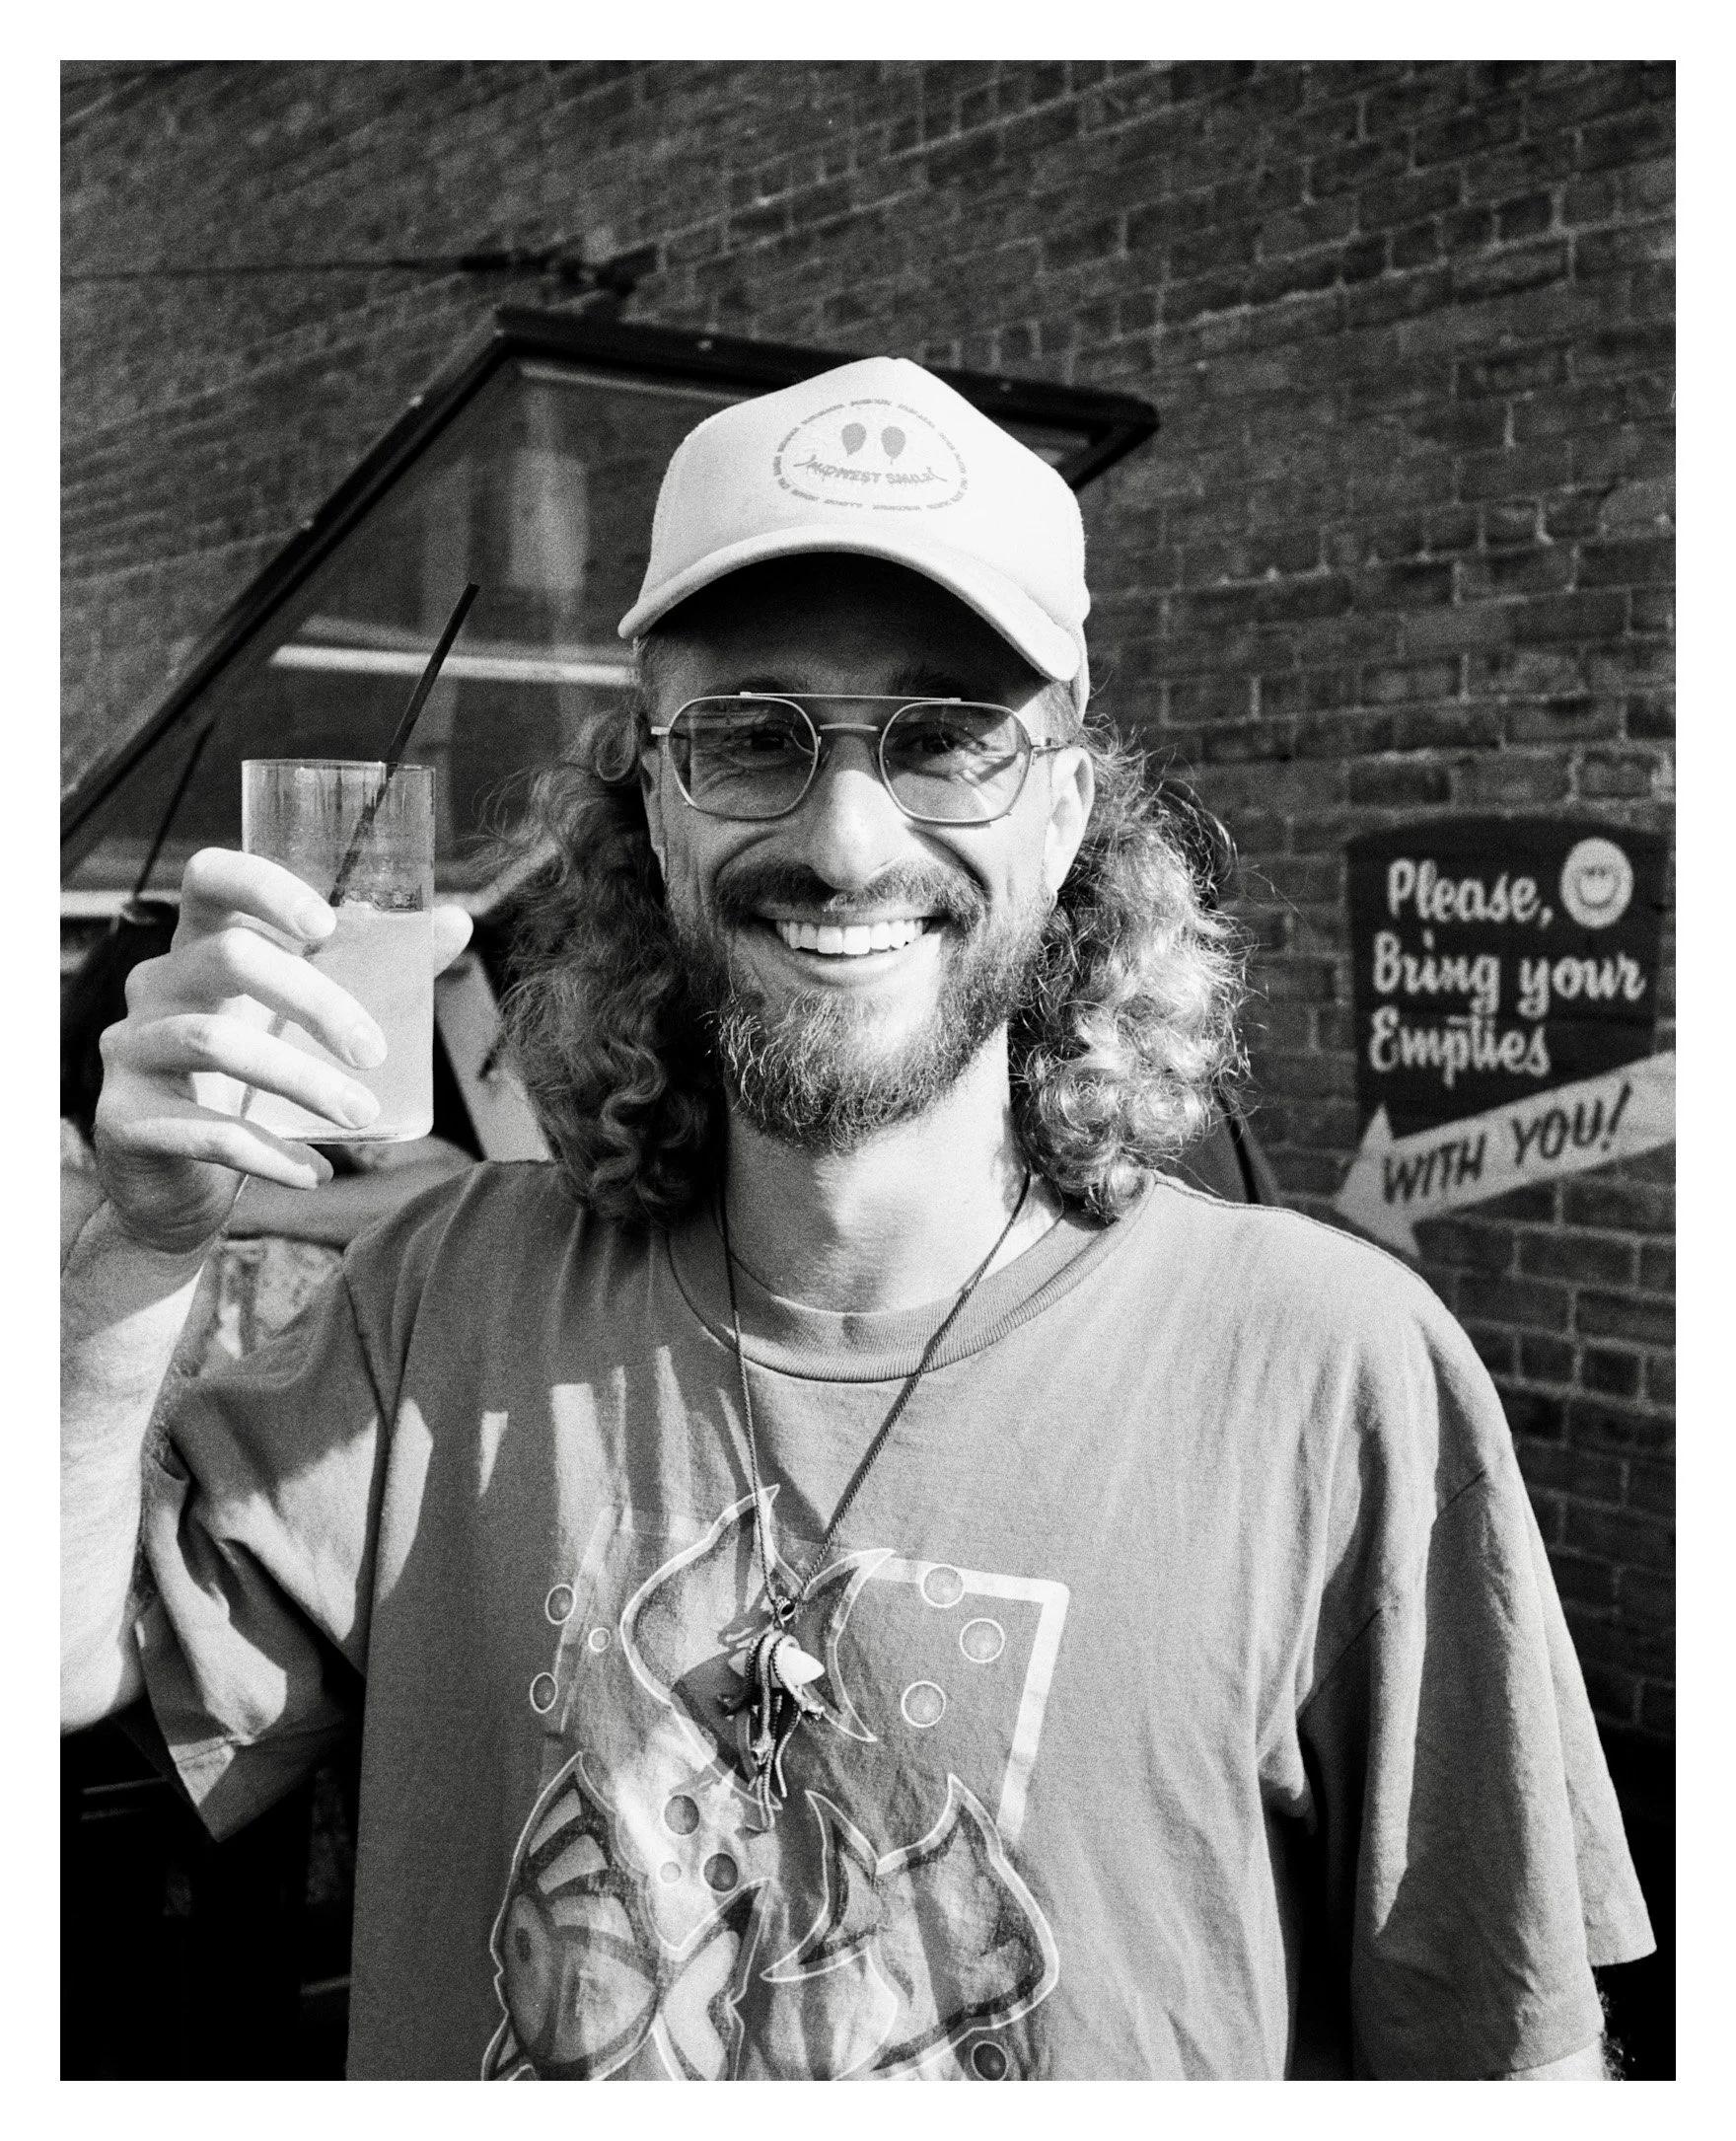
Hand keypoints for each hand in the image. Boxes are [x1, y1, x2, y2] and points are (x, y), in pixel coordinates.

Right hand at [93, 847, 472, 1254]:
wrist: (180, 1185)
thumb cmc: (253, 1082)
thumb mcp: (304, 1020)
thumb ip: (375, 970)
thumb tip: (458, 922)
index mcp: (200, 946)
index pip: (210, 878)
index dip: (264, 886)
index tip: (327, 926)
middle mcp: (156, 984)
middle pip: (228, 958)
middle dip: (315, 1003)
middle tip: (375, 1054)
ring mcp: (130, 1048)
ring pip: (215, 1044)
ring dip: (302, 1082)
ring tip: (361, 1118)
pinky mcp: (123, 1117)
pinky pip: (202, 1128)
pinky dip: (269, 1153)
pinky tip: (315, 1172)